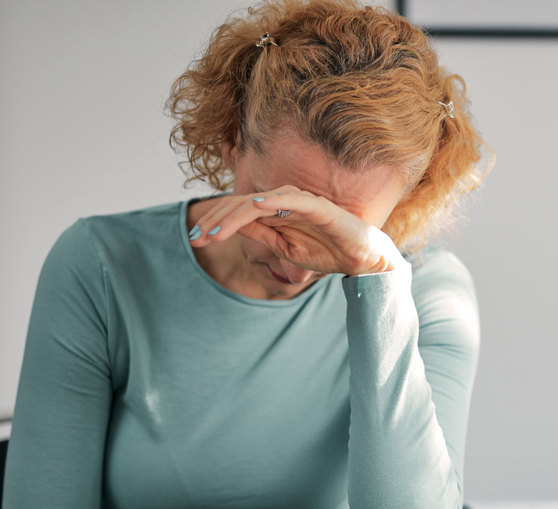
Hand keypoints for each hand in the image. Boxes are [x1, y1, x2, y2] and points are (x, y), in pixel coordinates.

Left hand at [190, 187, 405, 276]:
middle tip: (196, 237)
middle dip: (216, 220)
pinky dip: (274, 201)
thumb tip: (229, 229)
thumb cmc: (327, 251)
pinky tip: (255, 206)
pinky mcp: (319, 207)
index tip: (195, 239)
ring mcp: (301, 201)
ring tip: (215, 231)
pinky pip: (292, 200)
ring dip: (234, 216)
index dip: (214, 223)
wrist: (362, 259)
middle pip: (241, 204)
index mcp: (276, 212)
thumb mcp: (284, 249)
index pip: (237, 211)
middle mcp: (284, 201)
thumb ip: (261, 236)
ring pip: (260, 202)